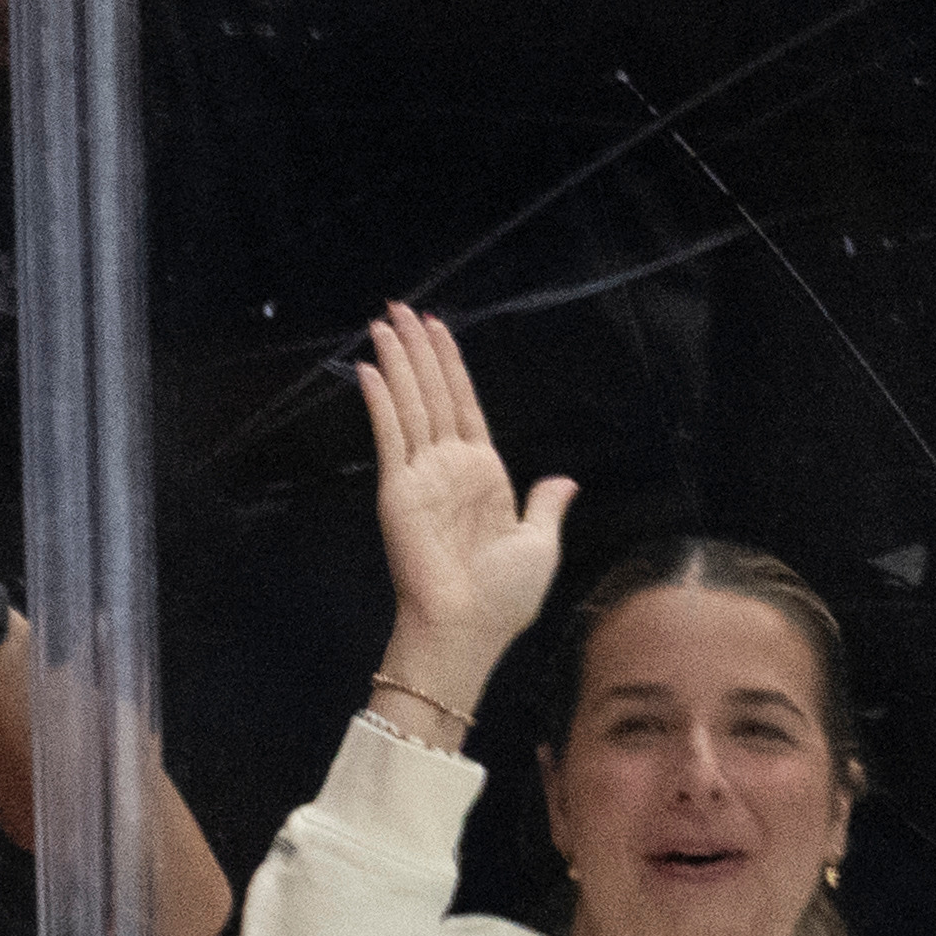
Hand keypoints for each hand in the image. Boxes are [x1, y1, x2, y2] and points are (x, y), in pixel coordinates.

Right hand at [357, 300, 568, 715]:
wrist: (468, 626)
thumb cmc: (505, 594)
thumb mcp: (540, 542)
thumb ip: (546, 505)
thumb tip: (563, 480)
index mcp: (484, 473)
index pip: (464, 404)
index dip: (450, 364)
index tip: (435, 328)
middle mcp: (448, 467)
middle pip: (432, 393)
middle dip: (416, 349)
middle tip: (397, 309)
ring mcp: (419, 476)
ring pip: (410, 404)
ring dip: (397, 361)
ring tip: (382, 322)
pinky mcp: (397, 491)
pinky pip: (390, 436)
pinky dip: (381, 402)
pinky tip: (371, 370)